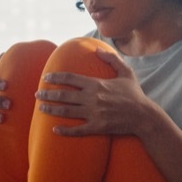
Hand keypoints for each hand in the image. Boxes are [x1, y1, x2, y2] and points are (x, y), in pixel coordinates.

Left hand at [35, 47, 153, 136]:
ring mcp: (94, 114)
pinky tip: (54, 129)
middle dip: (48, 94)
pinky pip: (77, 130)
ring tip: (41, 108)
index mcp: (97, 84)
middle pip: (64, 95)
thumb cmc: (135, 94)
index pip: (70, 78)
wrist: (144, 116)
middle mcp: (92, 98)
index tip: (46, 78)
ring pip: (67, 111)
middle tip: (37, 94)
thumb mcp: (126, 73)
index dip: (56, 77)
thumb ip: (112, 60)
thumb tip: (98, 50)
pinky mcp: (97, 127)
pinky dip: (64, 131)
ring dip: (51, 109)